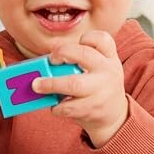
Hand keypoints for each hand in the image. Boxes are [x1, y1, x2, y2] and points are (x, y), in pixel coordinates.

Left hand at [32, 30, 127, 147]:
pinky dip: (57, 106)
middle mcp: (108, 71)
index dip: (86, 38)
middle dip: (61, 53)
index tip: (75, 43)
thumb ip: (79, 62)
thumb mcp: (99, 70)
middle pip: (84, 55)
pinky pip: (69, 106)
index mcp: (109, 58)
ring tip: (37, 85)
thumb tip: (45, 64)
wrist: (115, 116)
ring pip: (74, 83)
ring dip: (51, 84)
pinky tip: (55, 106)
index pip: (102, 39)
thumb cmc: (99, 88)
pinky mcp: (93, 109)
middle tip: (50, 60)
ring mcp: (102, 91)